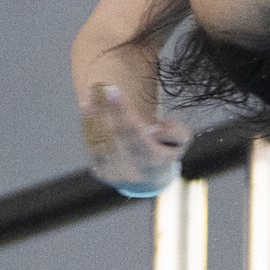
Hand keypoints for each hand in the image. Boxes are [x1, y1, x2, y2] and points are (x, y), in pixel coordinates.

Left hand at [81, 80, 188, 196]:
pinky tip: (87, 110)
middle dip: (105, 110)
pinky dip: (89, 128)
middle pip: (114, 135)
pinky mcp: (102, 172)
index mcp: (152, 160)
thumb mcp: (181, 143)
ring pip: (101, 142)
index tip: (112, 90)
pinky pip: (93, 147)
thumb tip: (156, 129)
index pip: (133, 132)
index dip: (121, 112)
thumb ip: (176, 132)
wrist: (151, 181)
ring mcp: (114, 172)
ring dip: (93, 118)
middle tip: (99, 88)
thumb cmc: (166, 153)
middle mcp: (131, 169)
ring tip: (90, 98)